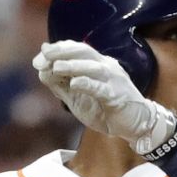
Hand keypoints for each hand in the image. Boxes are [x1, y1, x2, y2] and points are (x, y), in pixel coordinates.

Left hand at [32, 41, 176, 154]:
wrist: (135, 126)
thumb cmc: (105, 109)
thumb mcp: (77, 97)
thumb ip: (60, 84)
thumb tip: (41, 69)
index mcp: (97, 64)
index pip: (76, 49)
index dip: (58, 50)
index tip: (41, 55)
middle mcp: (107, 67)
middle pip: (84, 52)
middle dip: (64, 51)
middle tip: (46, 53)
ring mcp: (114, 80)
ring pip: (92, 67)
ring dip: (73, 66)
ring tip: (56, 67)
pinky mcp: (118, 96)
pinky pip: (101, 88)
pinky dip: (88, 84)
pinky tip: (75, 83)